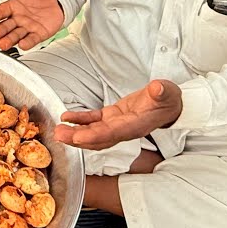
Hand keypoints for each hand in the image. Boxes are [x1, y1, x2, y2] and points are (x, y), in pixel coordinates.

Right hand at [0, 0, 63, 50]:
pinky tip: (22, 45)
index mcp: (13, 6)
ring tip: (1, 44)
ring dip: (8, 40)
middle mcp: (17, 18)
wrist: (57, 2)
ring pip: (15, 35)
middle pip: (4, 26)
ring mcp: (27, 27)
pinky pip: (31, 39)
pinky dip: (27, 43)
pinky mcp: (38, 34)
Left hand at [54, 80, 181, 150]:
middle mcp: (124, 130)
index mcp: (135, 126)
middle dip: (78, 139)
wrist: (169, 105)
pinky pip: (93, 121)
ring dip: (75, 133)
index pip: (112, 133)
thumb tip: (157, 88)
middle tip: (59, 135)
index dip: (94, 136)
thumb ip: (162, 91)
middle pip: (98, 139)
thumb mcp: (167, 92)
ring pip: (93, 133)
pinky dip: (80, 120)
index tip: (78, 137)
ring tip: (58, 130)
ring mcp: (116, 125)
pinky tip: (67, 117)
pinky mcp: (112, 117)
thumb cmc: (168, 100)